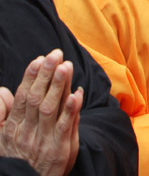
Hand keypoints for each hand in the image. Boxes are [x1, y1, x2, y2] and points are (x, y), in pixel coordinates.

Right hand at [0, 50, 82, 175]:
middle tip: (55, 54)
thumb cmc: (19, 159)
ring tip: (65, 66)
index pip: (23, 97)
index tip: (39, 59)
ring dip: (58, 86)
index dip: (31, 77)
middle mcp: (26, 132)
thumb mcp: (4, 138)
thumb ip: (6, 114)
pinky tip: (77, 94)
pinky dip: (70, 110)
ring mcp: (42, 140)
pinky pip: (64, 127)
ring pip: (50, 109)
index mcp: (14, 127)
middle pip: (36, 98)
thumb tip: (5, 91)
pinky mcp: (58, 149)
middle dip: (46, 74)